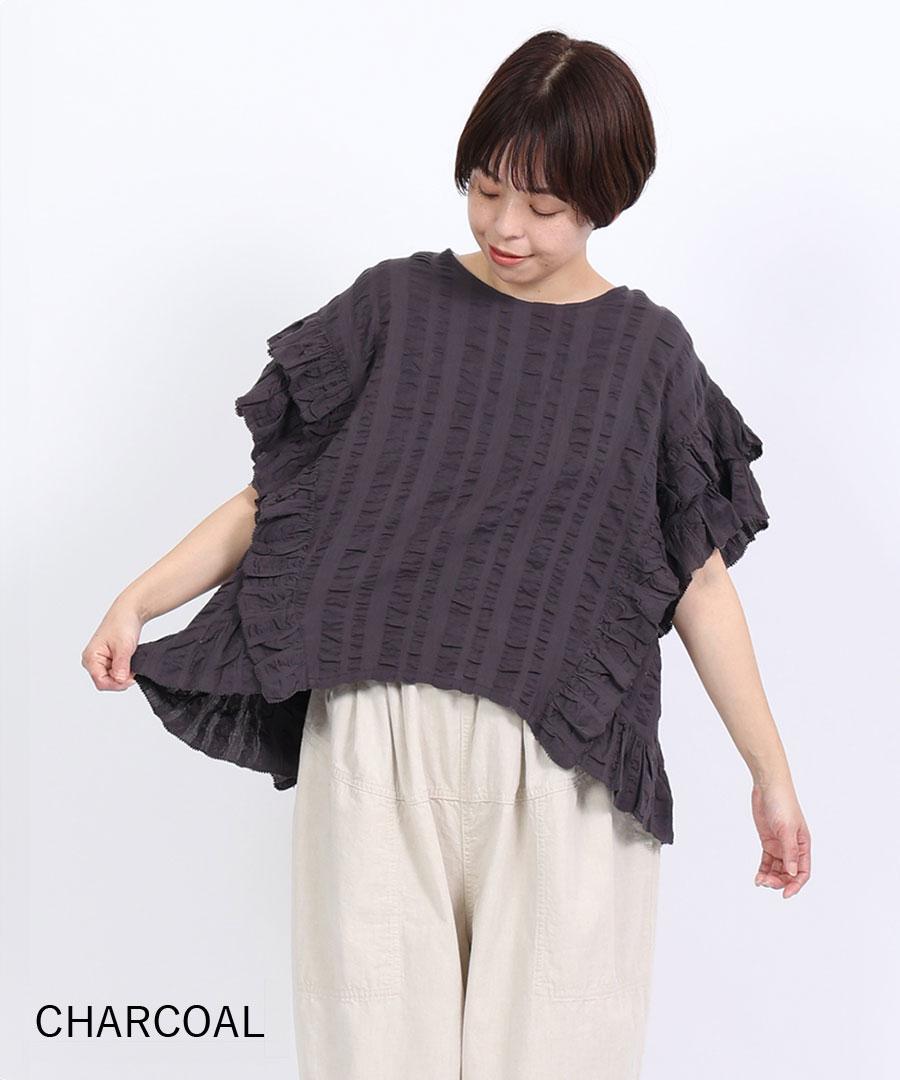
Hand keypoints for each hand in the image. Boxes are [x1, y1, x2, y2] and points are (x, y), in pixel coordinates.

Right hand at [81, 601, 143, 690]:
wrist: (128, 613)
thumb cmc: (122, 624)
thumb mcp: (124, 646)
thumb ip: (121, 665)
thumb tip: (120, 680)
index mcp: (90, 658)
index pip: (101, 682)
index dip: (117, 684)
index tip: (131, 678)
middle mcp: (92, 661)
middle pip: (105, 682)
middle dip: (120, 679)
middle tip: (133, 670)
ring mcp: (99, 661)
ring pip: (111, 678)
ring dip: (123, 675)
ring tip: (131, 663)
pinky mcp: (107, 660)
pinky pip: (115, 672)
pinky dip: (124, 670)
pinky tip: (129, 662)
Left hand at [750, 778, 810, 897]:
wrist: (767, 787)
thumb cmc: (782, 804)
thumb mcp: (786, 829)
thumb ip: (789, 851)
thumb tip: (792, 872)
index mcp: (803, 845)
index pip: (803, 871)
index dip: (796, 885)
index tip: (786, 894)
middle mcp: (793, 848)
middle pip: (789, 873)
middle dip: (779, 882)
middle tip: (766, 883)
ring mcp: (780, 845)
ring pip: (777, 869)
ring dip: (770, 878)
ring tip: (760, 881)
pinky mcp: (768, 842)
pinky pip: (767, 861)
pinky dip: (763, 870)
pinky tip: (758, 877)